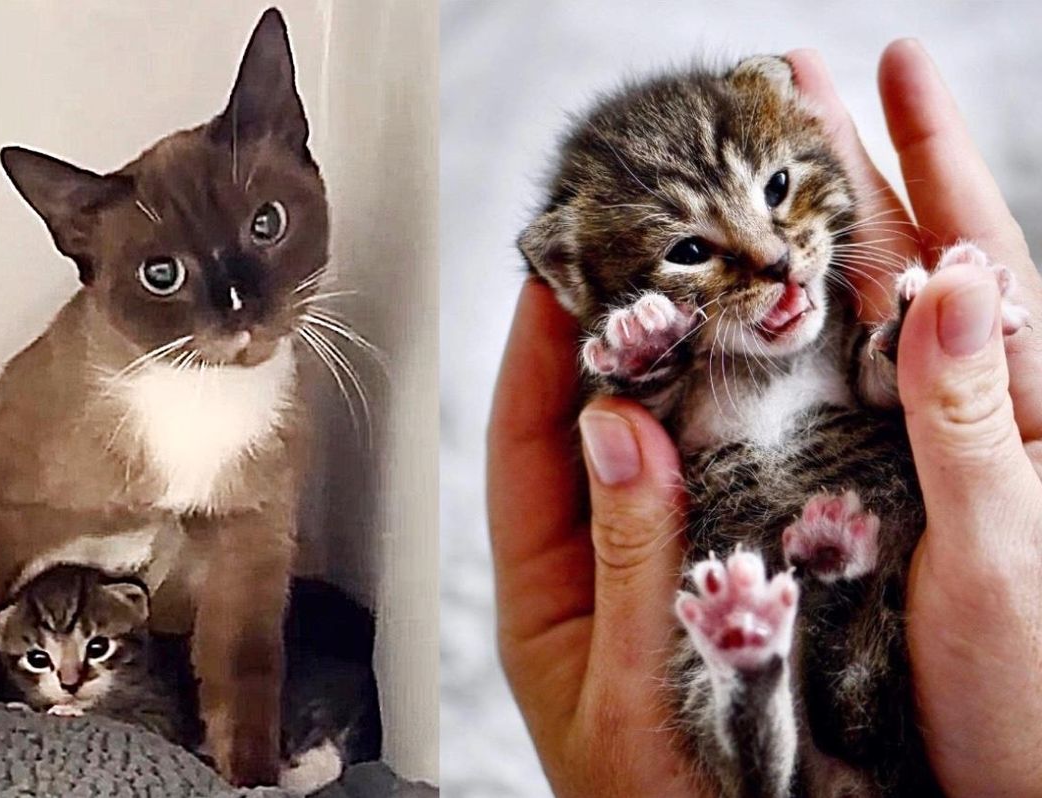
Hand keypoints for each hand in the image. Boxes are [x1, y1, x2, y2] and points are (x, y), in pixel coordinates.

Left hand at [487, 280, 706, 796]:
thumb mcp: (630, 690)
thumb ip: (628, 563)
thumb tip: (613, 431)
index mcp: (543, 592)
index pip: (522, 444)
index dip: (534, 355)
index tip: (552, 273)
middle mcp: (593, 571)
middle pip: (587, 437)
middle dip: (608, 353)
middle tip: (639, 267)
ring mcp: (651, 575)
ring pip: (653, 460)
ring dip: (675, 388)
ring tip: (703, 306)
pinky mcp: (712, 589)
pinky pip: (712, 499)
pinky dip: (731, 445)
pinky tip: (760, 401)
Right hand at [791, 40, 1041, 795]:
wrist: (1005, 777)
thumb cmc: (1030, 683)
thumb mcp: (1005, 545)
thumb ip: (974, 418)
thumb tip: (947, 284)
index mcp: (1013, 404)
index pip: (966, 245)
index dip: (928, 149)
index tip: (888, 62)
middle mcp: (954, 407)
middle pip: (895, 256)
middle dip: (844, 165)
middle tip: (788, 86)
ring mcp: (901, 444)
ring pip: (847, 318)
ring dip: (800, 238)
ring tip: (752, 172)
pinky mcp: (859, 491)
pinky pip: (815, 396)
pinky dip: (776, 339)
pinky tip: (737, 309)